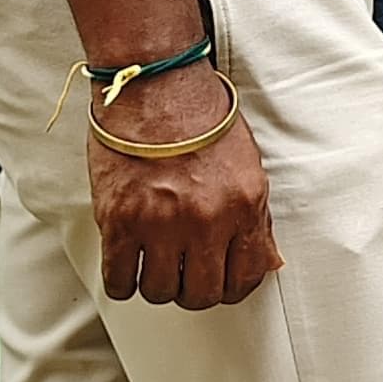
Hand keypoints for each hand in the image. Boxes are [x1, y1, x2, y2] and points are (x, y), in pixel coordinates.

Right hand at [82, 63, 280, 309]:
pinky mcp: (118, 221)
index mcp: (243, 207)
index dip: (231, 288)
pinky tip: (128, 265)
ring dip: (157, 284)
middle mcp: (204, 221)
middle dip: (193, 290)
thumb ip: (255, 220)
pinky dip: (123, 281)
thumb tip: (264, 262)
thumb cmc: (201, 119)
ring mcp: (159, 224)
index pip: (245, 278)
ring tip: (155, 263)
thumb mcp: (248, 168)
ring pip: (159, 291)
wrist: (156, 87)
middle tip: (184, 273)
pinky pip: (119, 280)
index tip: (220, 283)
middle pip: (201, 294)